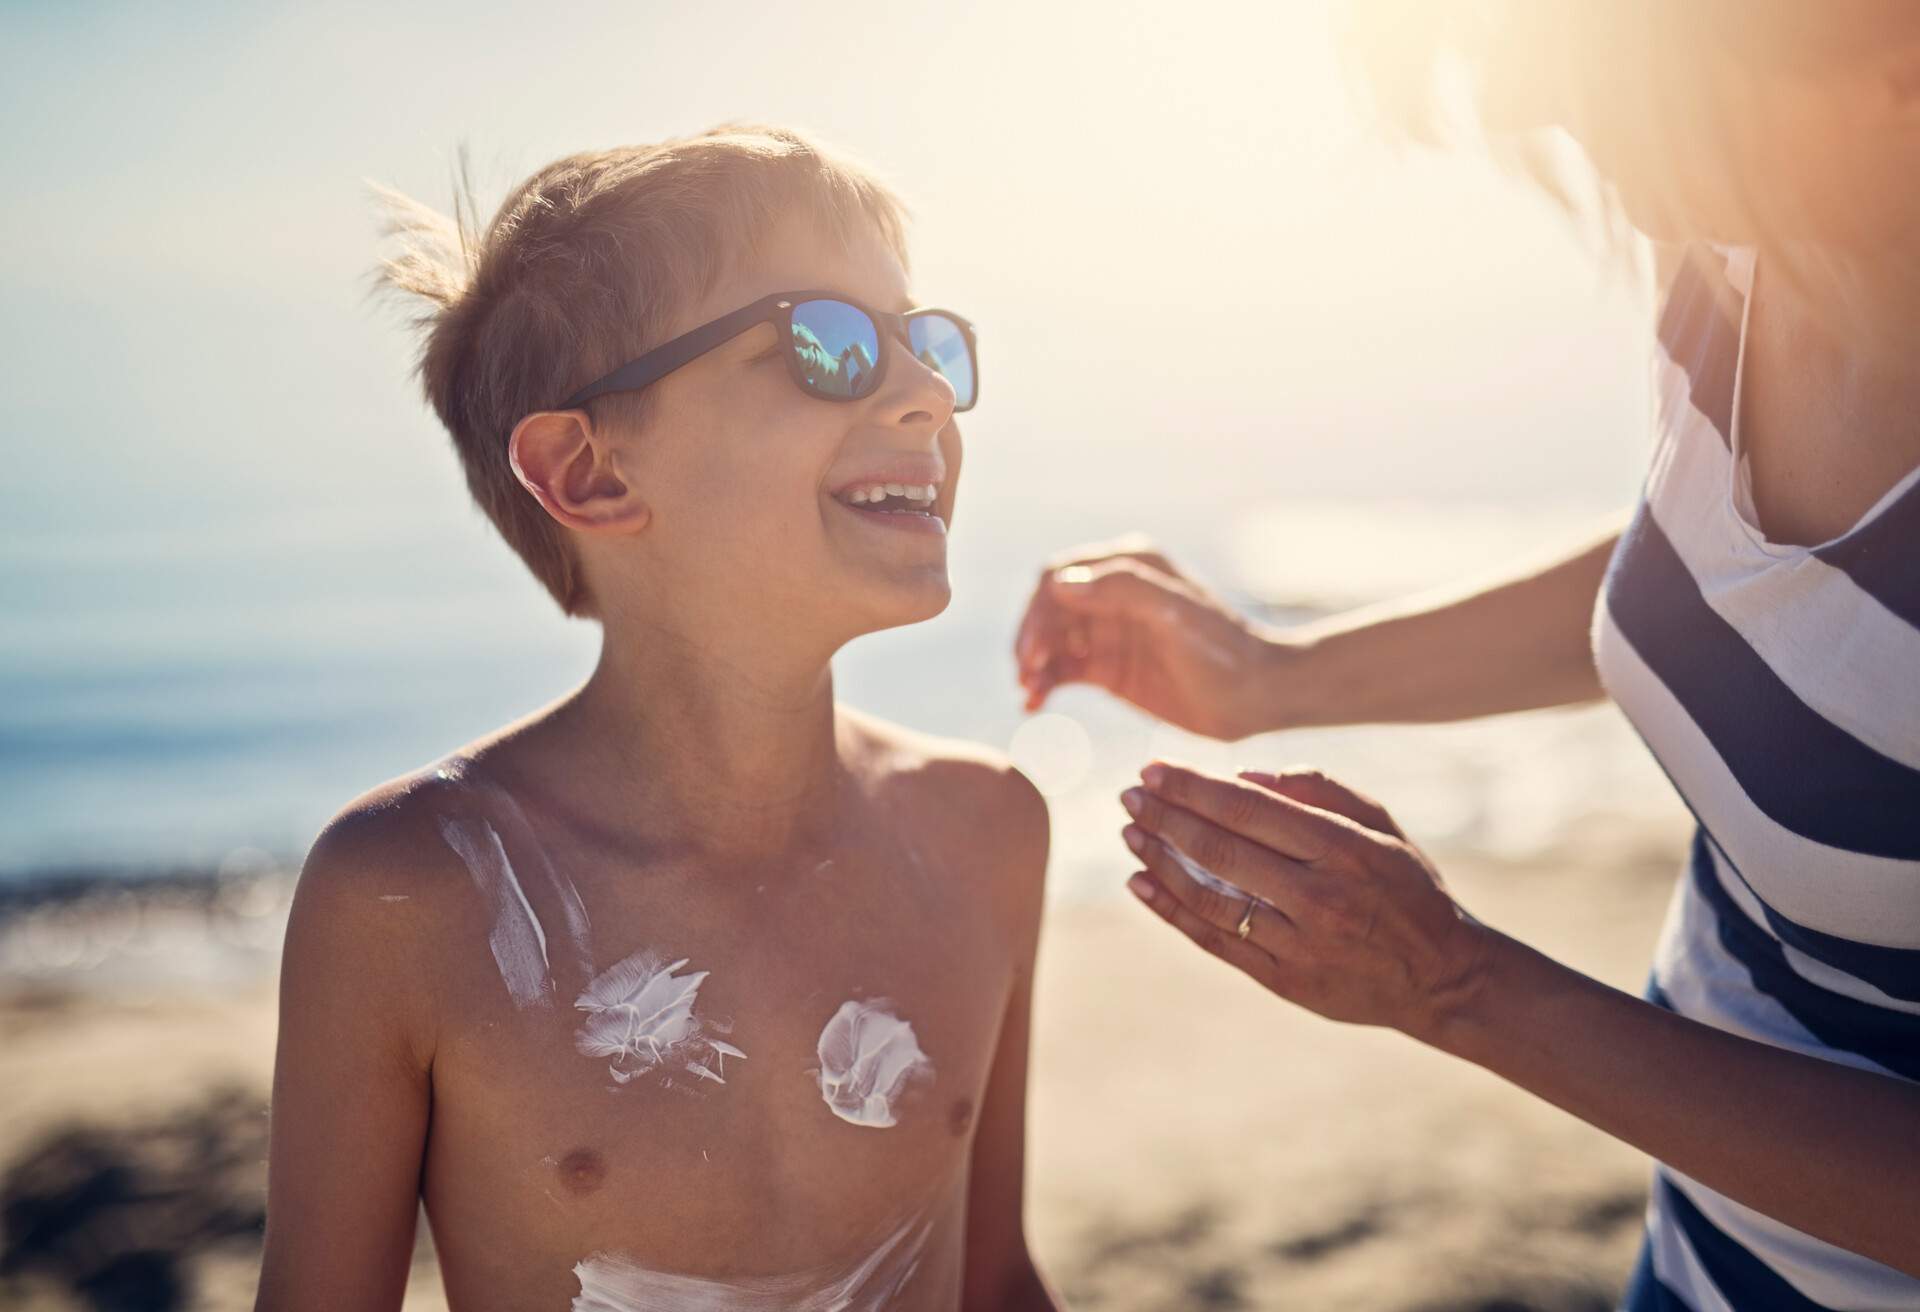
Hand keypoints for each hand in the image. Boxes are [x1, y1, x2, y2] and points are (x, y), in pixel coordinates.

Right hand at [1013, 535, 1284, 739]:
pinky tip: (1034, 703)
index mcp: (1128, 566)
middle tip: (1026, 674)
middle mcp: (1113, 594)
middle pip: (1049, 609)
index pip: (1060, 576)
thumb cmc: (1222, 650)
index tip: (1034, 649)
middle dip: (1031, 639)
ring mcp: (1110, 632)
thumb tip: (1061, 584)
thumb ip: (1122, 589)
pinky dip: (1045, 684)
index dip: (1038, 610)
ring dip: (1033, 663)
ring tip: (1028, 693)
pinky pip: (1064, 671)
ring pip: (1052, 642)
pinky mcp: (1111, 668)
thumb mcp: (1175, 613)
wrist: (1258, 697)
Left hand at [1117, 761, 1493, 1042]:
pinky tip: (1141, 883)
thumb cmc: (1406, 887)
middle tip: (1128, 796)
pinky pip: (1214, 941)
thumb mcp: (1381, 825)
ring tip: (1130, 834)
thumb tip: (1243, 774)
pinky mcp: (1284, 981)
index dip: (1193, 787)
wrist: (1441, 977)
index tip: (1152, 770)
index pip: (1249, 807)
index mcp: (1344, 847)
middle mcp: (1320, 895)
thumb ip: (1319, 789)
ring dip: (1161, 861)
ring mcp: (1300, 942)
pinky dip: (1171, 911)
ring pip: (1211, 897)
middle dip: (1166, 818)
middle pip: (1221, 849)